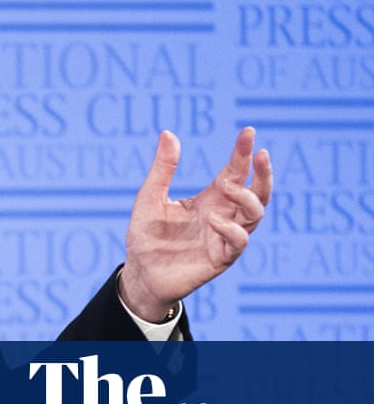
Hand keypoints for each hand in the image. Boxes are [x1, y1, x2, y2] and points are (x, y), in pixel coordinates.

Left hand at [119, 127, 272, 321]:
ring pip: (255, 215)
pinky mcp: (221, 257)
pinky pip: (238, 242)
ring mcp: (224, 236)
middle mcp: (223, 214)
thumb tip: (168, 132)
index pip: (235, 171)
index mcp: (210, 198)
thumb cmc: (147, 234)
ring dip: (248, 198)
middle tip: (260, 154)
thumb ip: (162, 168)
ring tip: (228, 186)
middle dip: (263, 174)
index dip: (243, 152)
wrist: (140, 271)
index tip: (249, 132)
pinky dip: (231, 229)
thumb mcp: (150, 197)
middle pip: (257, 192)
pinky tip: (214, 220)